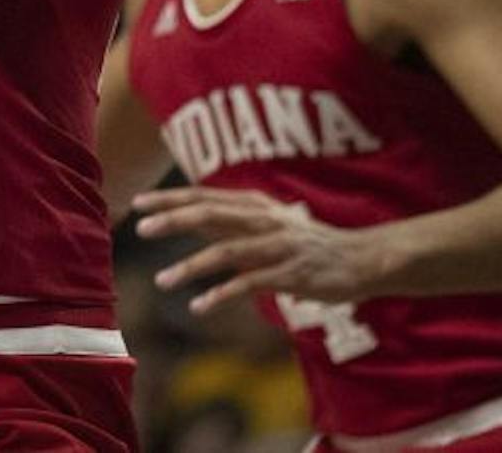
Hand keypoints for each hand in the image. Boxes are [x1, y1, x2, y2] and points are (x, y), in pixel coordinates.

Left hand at [135, 187, 384, 313]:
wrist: (363, 259)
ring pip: (226, 252)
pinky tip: (198, 306)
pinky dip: (221, 295)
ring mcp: (278, 247)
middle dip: (173, 220)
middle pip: (210, 214)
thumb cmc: (308, 243)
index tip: (138, 204)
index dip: (170, 198)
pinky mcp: (290, 275)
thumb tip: (187, 218)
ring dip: (191, 266)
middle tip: (140, 228)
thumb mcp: (268, 222)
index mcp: (255, 205)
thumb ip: (230, 221)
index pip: (204, 196)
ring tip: (162, 280)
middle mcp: (264, 220)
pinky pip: (249, 284)